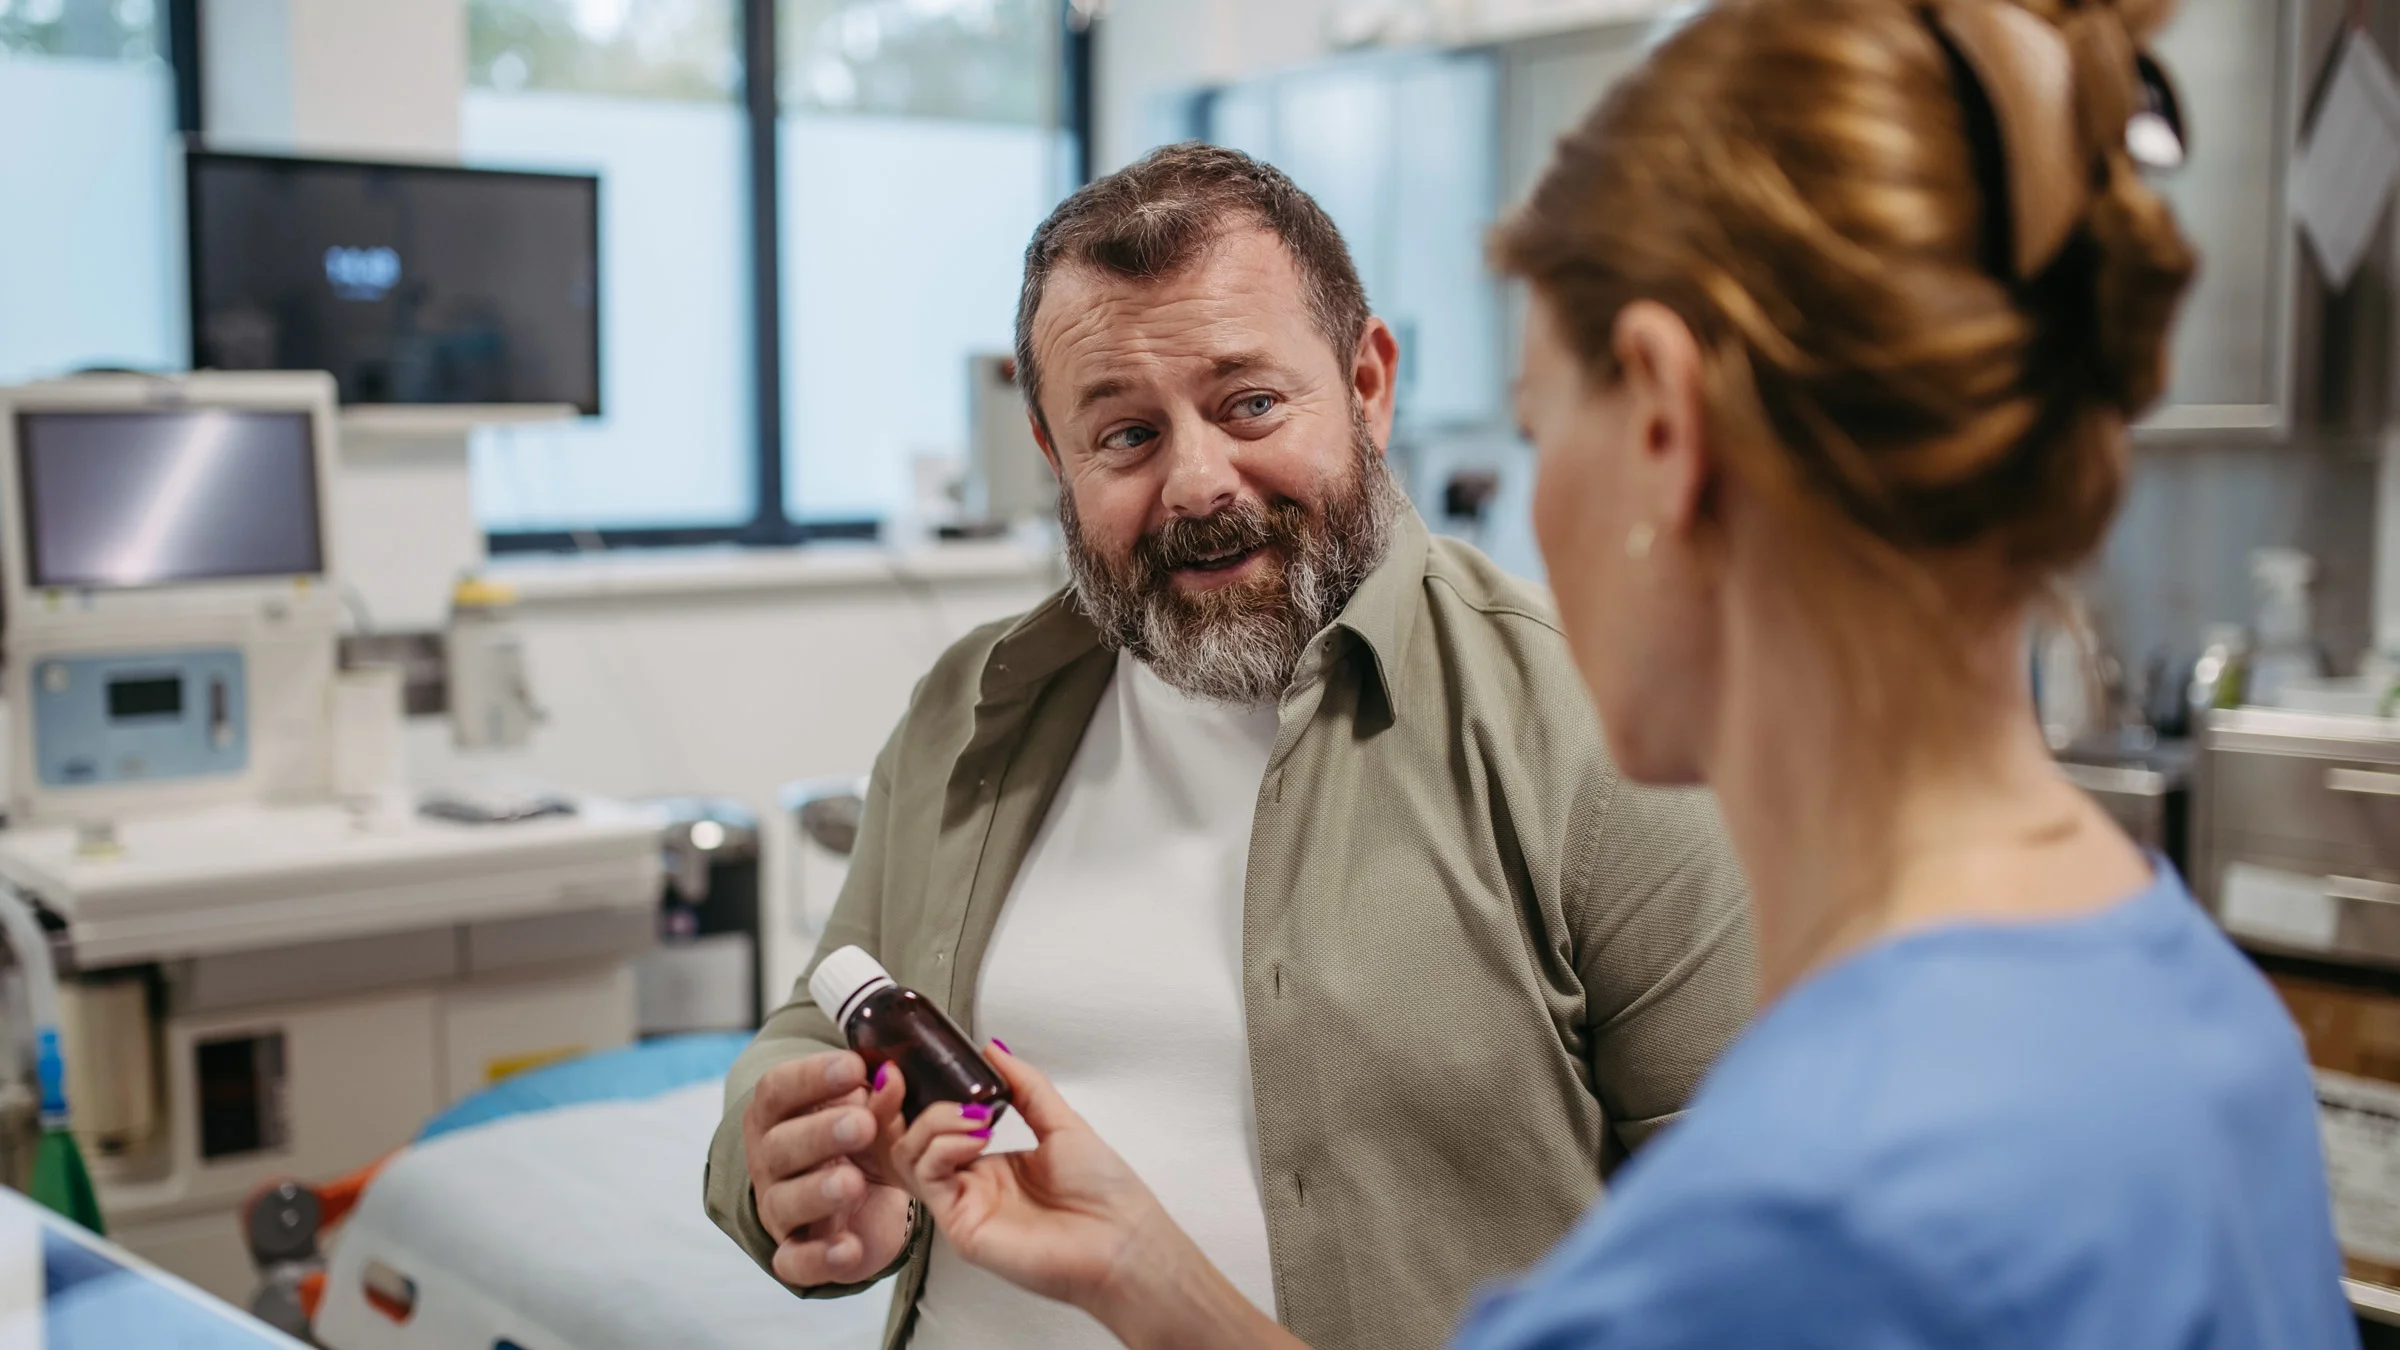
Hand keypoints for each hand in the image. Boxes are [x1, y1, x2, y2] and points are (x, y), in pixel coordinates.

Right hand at [743, 1049, 912, 1287]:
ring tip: (853, 1182)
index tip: (855, 1067)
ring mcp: (778, 1208)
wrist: (858, 1205)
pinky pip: (795, 1261)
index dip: (811, 1077)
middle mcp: (768, 1160)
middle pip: (779, 1145)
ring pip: (784, 1201)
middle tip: (862, 1125)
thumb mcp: (871, 1118)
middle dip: (820, 1134)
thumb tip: (891, 1076)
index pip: (778, 1089)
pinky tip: (850, 1248)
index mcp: (778, 1115)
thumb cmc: (855, 1144)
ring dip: (818, 1191)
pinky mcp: (793, 1253)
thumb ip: (881, 1099)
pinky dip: (819, 1258)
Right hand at [886, 1047, 1297, 1349]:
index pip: (933, 1124)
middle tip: (909, 1077)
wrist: (1122, 1240)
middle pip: (908, 1139)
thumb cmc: (1104, 1191)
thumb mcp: (1061, 1123)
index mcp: (990, 1160)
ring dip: (933, 1122)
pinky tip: (974, 1137)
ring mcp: (962, 1203)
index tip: (916, 1064)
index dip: (917, 1095)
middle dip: (902, 1105)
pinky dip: (942, 1147)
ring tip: (974, 1116)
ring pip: (909, 1156)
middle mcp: (970, 1181)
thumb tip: (993, 1049)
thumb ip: (1025, 1085)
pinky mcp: (960, 1225)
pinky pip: (928, 1179)